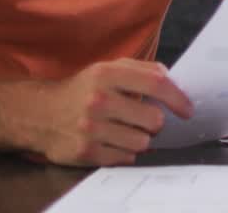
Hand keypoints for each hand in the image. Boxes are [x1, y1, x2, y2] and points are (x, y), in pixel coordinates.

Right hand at [39, 59, 192, 166]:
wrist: (40, 113)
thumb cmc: (83, 90)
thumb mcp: (107, 69)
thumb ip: (141, 69)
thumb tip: (171, 79)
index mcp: (106, 74)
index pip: (156, 83)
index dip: (177, 97)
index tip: (187, 110)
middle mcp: (99, 99)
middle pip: (154, 119)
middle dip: (155, 123)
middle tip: (144, 120)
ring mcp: (91, 128)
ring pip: (142, 142)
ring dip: (139, 139)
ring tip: (123, 131)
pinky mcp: (86, 152)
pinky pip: (125, 158)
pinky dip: (124, 152)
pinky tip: (111, 142)